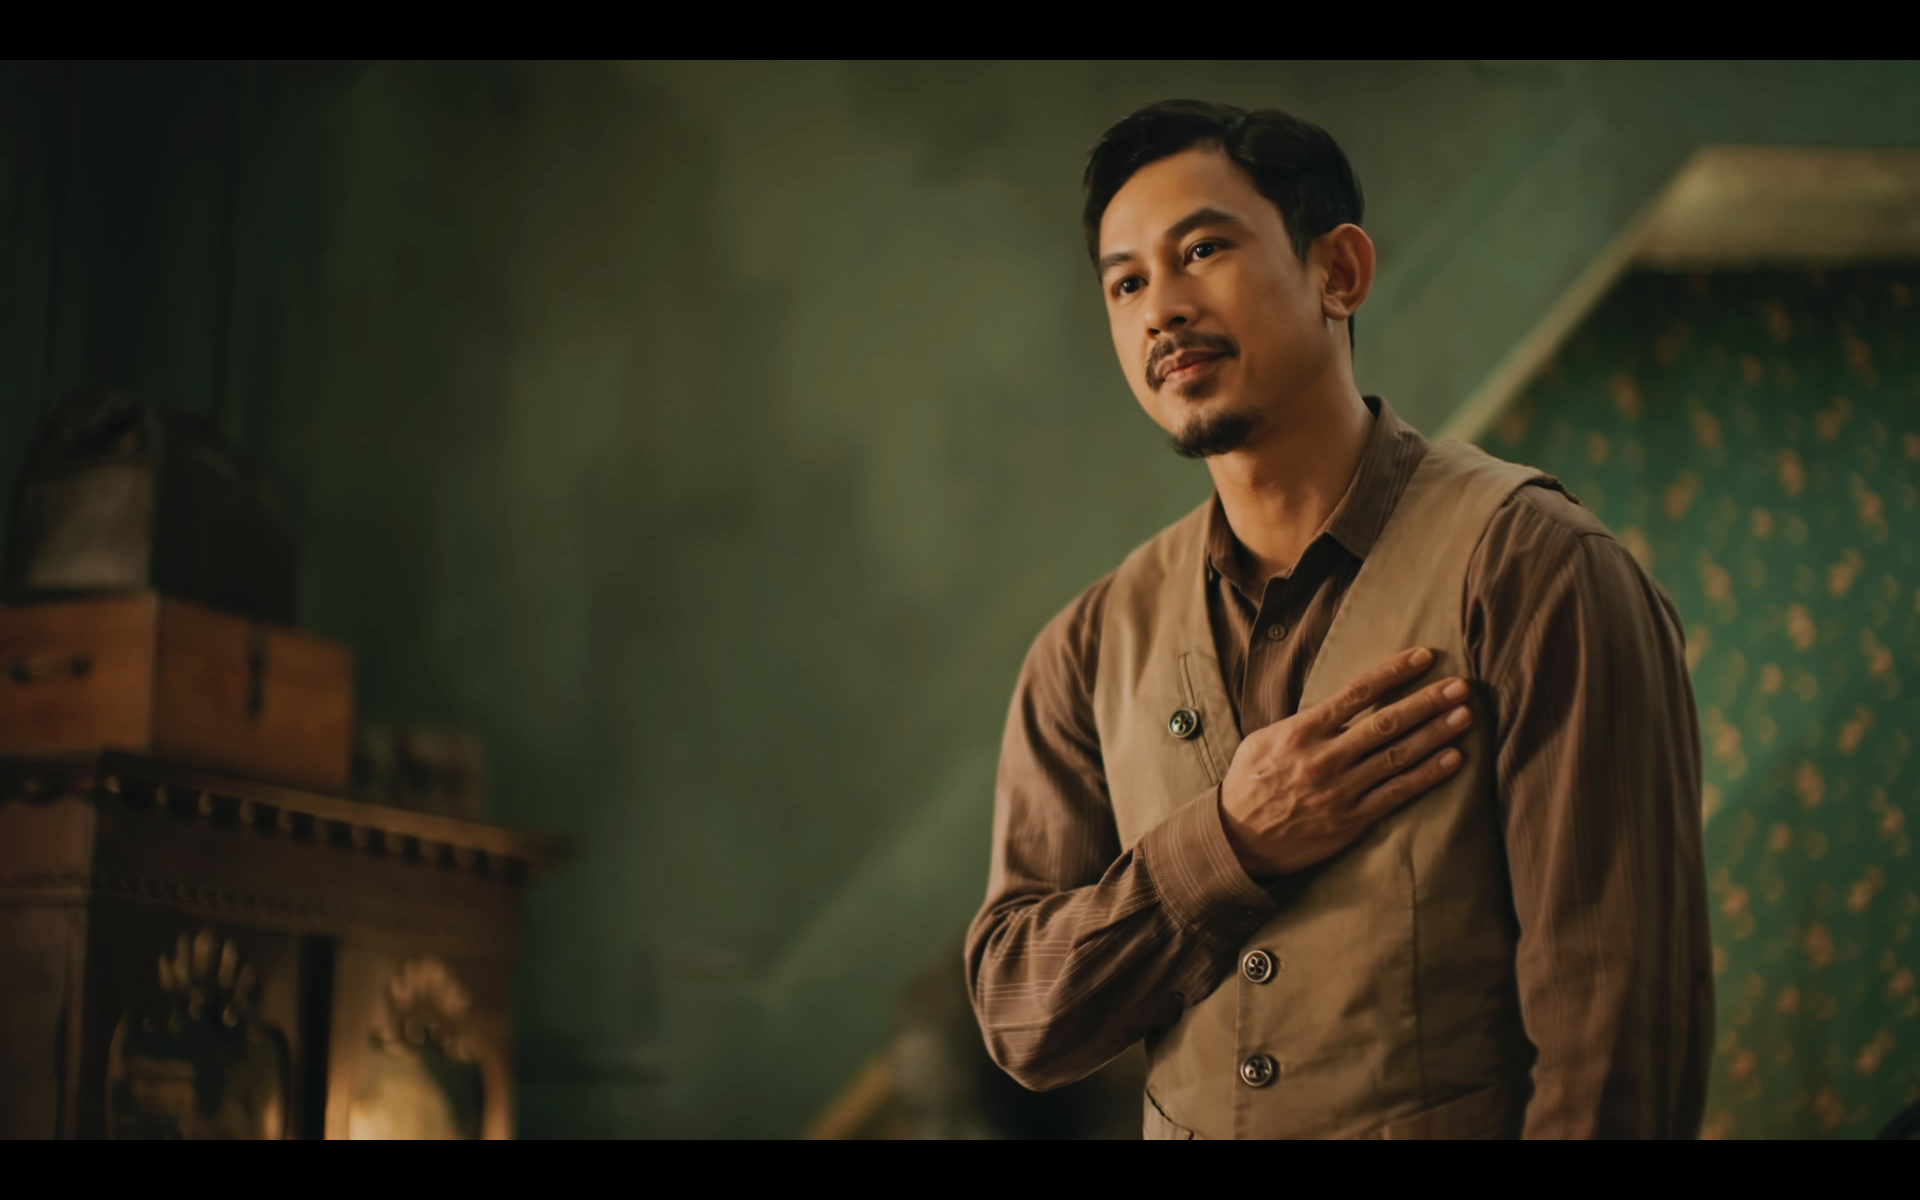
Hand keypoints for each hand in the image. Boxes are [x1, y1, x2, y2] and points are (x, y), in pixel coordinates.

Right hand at [1220, 647, 1471, 876]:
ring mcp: (1340, 790)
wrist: (1236, 841)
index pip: (1356, 693)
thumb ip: (1302, 722)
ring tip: (1464, 717)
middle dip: (1427, 702)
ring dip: (1435, 734)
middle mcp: (1324, 758)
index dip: (1394, 672)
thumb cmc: (1249, 784)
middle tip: (1460, 687)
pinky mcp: (1351, 820)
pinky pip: (1397, 794)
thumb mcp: (1263, 740)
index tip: (1424, 657)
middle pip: (1386, 723)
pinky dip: (1427, 775)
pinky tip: (1453, 760)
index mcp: (1301, 731)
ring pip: (1398, 756)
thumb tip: (1338, 704)